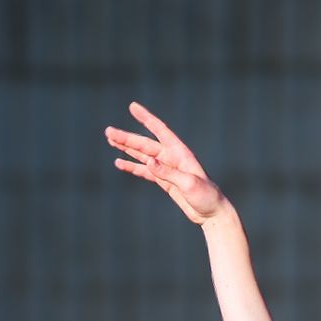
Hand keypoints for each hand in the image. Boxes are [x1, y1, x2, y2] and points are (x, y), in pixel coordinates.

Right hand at [104, 101, 230, 225]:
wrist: (213, 214)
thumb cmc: (206, 196)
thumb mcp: (188, 184)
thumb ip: (168, 172)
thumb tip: (148, 161)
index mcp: (180, 153)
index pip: (160, 130)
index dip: (146, 118)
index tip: (133, 107)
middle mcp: (173, 158)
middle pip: (145, 144)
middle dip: (127, 138)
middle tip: (108, 132)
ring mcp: (167, 169)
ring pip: (143, 155)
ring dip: (127, 148)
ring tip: (110, 140)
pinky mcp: (165, 181)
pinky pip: (145, 171)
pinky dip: (132, 166)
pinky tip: (120, 162)